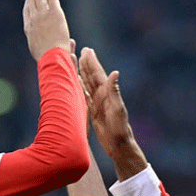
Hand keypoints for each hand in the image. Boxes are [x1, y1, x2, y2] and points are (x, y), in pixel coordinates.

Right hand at [22, 0, 70, 60]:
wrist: (52, 57)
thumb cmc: (46, 59)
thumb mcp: (37, 51)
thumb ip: (38, 42)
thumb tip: (41, 43)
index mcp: (29, 28)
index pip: (27, 10)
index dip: (28, 0)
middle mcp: (34, 19)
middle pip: (31, 0)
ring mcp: (43, 15)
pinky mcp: (54, 13)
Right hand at [78, 47, 146, 179]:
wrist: (118, 145)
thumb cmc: (120, 128)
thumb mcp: (118, 109)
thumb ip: (114, 91)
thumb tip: (114, 72)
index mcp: (108, 93)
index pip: (98, 74)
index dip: (93, 62)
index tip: (87, 50)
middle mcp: (102, 96)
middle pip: (92, 76)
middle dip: (87, 64)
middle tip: (82, 50)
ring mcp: (97, 103)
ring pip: (87, 84)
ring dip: (82, 73)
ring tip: (77, 61)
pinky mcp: (92, 111)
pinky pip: (84, 96)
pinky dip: (79, 87)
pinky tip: (75, 81)